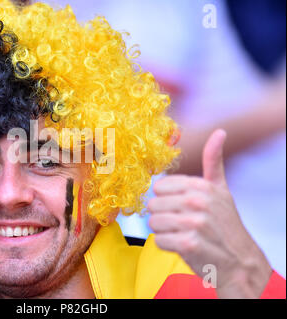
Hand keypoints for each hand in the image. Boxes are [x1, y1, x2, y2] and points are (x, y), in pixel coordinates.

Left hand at [148, 129, 271, 297]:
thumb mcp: (221, 190)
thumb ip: (214, 162)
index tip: (182, 208)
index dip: (167, 199)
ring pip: (153, 222)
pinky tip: (184, 246)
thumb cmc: (225, 225)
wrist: (239, 262)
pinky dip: (167, 246)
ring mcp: (193, 223)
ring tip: (183, 234)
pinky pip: (158, 240)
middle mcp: (198, 201)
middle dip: (164, 216)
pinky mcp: (188, 244)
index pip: (159, 186)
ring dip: (164, 232)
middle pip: (153, 205)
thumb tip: (220, 132)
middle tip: (183, 224)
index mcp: (202, 186)